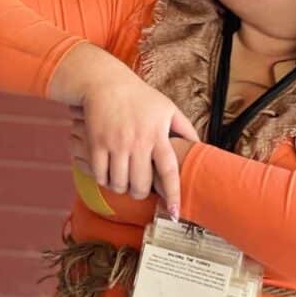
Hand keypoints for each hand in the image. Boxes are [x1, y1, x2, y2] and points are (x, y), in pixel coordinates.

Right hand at [68, 69, 197, 217]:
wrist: (105, 82)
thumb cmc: (138, 96)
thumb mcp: (167, 108)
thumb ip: (185, 128)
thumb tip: (199, 147)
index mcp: (158, 134)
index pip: (168, 171)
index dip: (173, 195)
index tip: (175, 214)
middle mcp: (137, 142)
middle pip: (141, 185)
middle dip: (141, 194)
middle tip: (140, 190)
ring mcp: (115, 143)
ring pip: (119, 184)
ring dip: (122, 189)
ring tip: (123, 183)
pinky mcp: (96, 143)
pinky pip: (100, 175)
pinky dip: (104, 181)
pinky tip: (108, 176)